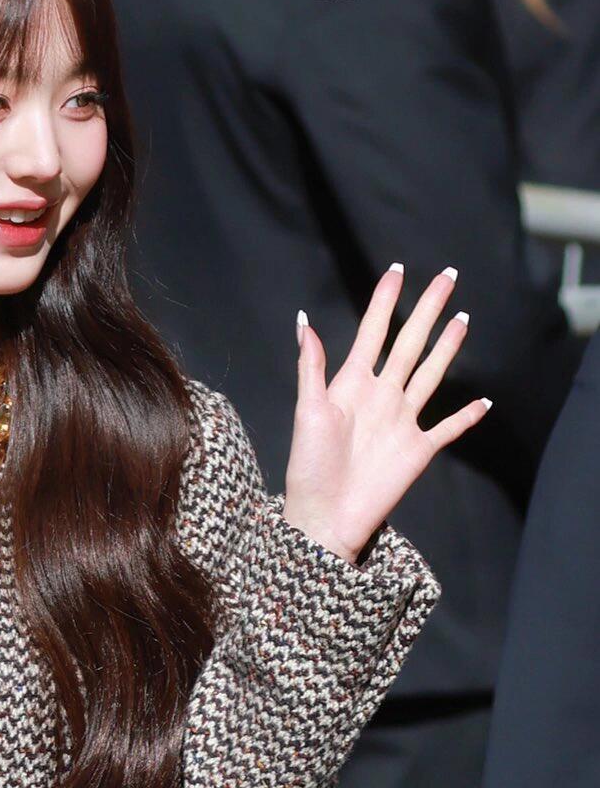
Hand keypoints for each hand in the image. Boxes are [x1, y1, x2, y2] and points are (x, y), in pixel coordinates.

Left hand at [282, 264, 490, 563]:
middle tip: (448, 277)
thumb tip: (304, 320)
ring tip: (462, 320)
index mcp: (352, 384)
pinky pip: (448, 429)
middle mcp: (382, 396)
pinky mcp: (418, 450)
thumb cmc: (309, 467)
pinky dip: (467, 417)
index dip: (385, 302)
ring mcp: (402, 421)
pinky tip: (483, 403)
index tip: (398, 271)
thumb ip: (311, 367)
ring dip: (447, 349)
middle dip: (428, 310)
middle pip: (410, 343)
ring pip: (431, 375)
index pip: (373, 332)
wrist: (325, 516)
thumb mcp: (306, 411)